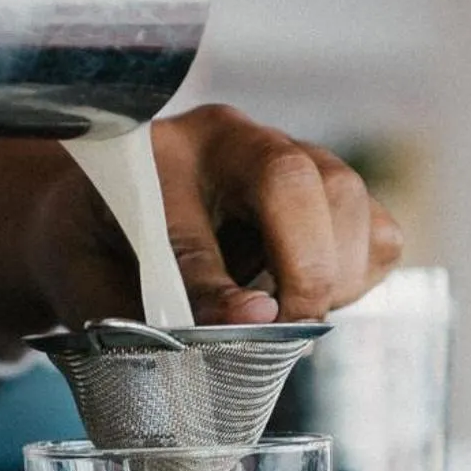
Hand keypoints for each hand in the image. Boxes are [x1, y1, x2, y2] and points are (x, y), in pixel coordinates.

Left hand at [0, 105, 406, 352]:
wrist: (109, 220)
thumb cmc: (99, 255)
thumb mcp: (92, 287)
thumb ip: (148, 312)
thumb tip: (247, 324)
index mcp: (156, 157)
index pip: (197, 224)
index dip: (219, 286)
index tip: (247, 324)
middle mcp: (231, 140)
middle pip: (299, 180)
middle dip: (305, 269)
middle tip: (287, 330)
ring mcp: (290, 155)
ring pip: (347, 198)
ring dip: (335, 275)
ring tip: (291, 317)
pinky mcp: (331, 191)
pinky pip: (378, 231)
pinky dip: (357, 278)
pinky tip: (310, 297)